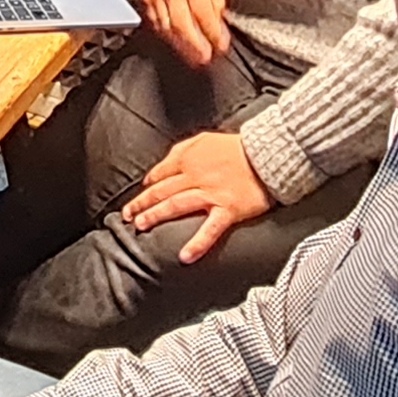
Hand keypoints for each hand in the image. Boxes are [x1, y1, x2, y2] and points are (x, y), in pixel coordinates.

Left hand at [123, 130, 272, 264]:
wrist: (269, 153)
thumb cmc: (238, 147)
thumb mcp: (205, 139)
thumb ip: (181, 151)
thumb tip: (162, 167)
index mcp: (189, 159)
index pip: (160, 174)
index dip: (147, 186)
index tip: (140, 197)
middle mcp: (196, 176)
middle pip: (161, 191)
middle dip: (142, 203)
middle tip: (128, 215)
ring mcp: (211, 194)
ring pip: (176, 206)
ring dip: (156, 216)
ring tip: (141, 226)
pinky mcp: (228, 209)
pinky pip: (210, 229)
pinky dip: (197, 243)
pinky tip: (185, 256)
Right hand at [130, 0, 228, 66]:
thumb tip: (219, 24)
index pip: (204, 15)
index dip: (213, 35)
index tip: (221, 46)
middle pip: (184, 26)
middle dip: (196, 46)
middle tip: (205, 58)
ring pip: (169, 28)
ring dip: (181, 46)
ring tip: (192, 57)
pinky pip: (157, 22)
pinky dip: (167, 35)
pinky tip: (176, 41)